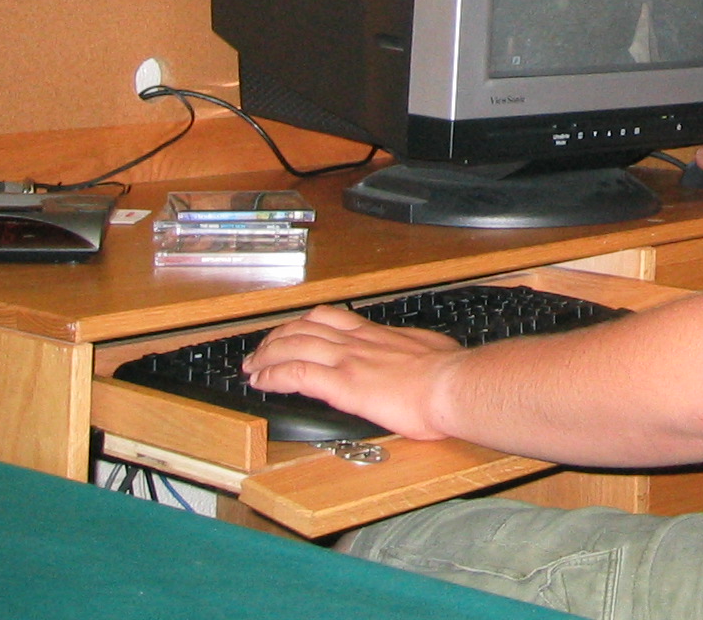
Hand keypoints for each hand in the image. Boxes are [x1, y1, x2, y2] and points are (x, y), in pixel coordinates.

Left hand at [242, 306, 462, 439]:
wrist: (450, 385)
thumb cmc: (449, 374)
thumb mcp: (431, 351)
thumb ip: (414, 354)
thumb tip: (420, 359)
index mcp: (378, 335)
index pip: (331, 319)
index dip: (305, 323)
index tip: (292, 331)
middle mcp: (357, 342)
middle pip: (305, 327)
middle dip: (278, 336)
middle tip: (261, 349)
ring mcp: (347, 360)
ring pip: (293, 345)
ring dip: (267, 354)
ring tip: (252, 366)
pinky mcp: (340, 384)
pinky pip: (295, 373)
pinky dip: (272, 375)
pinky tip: (260, 382)